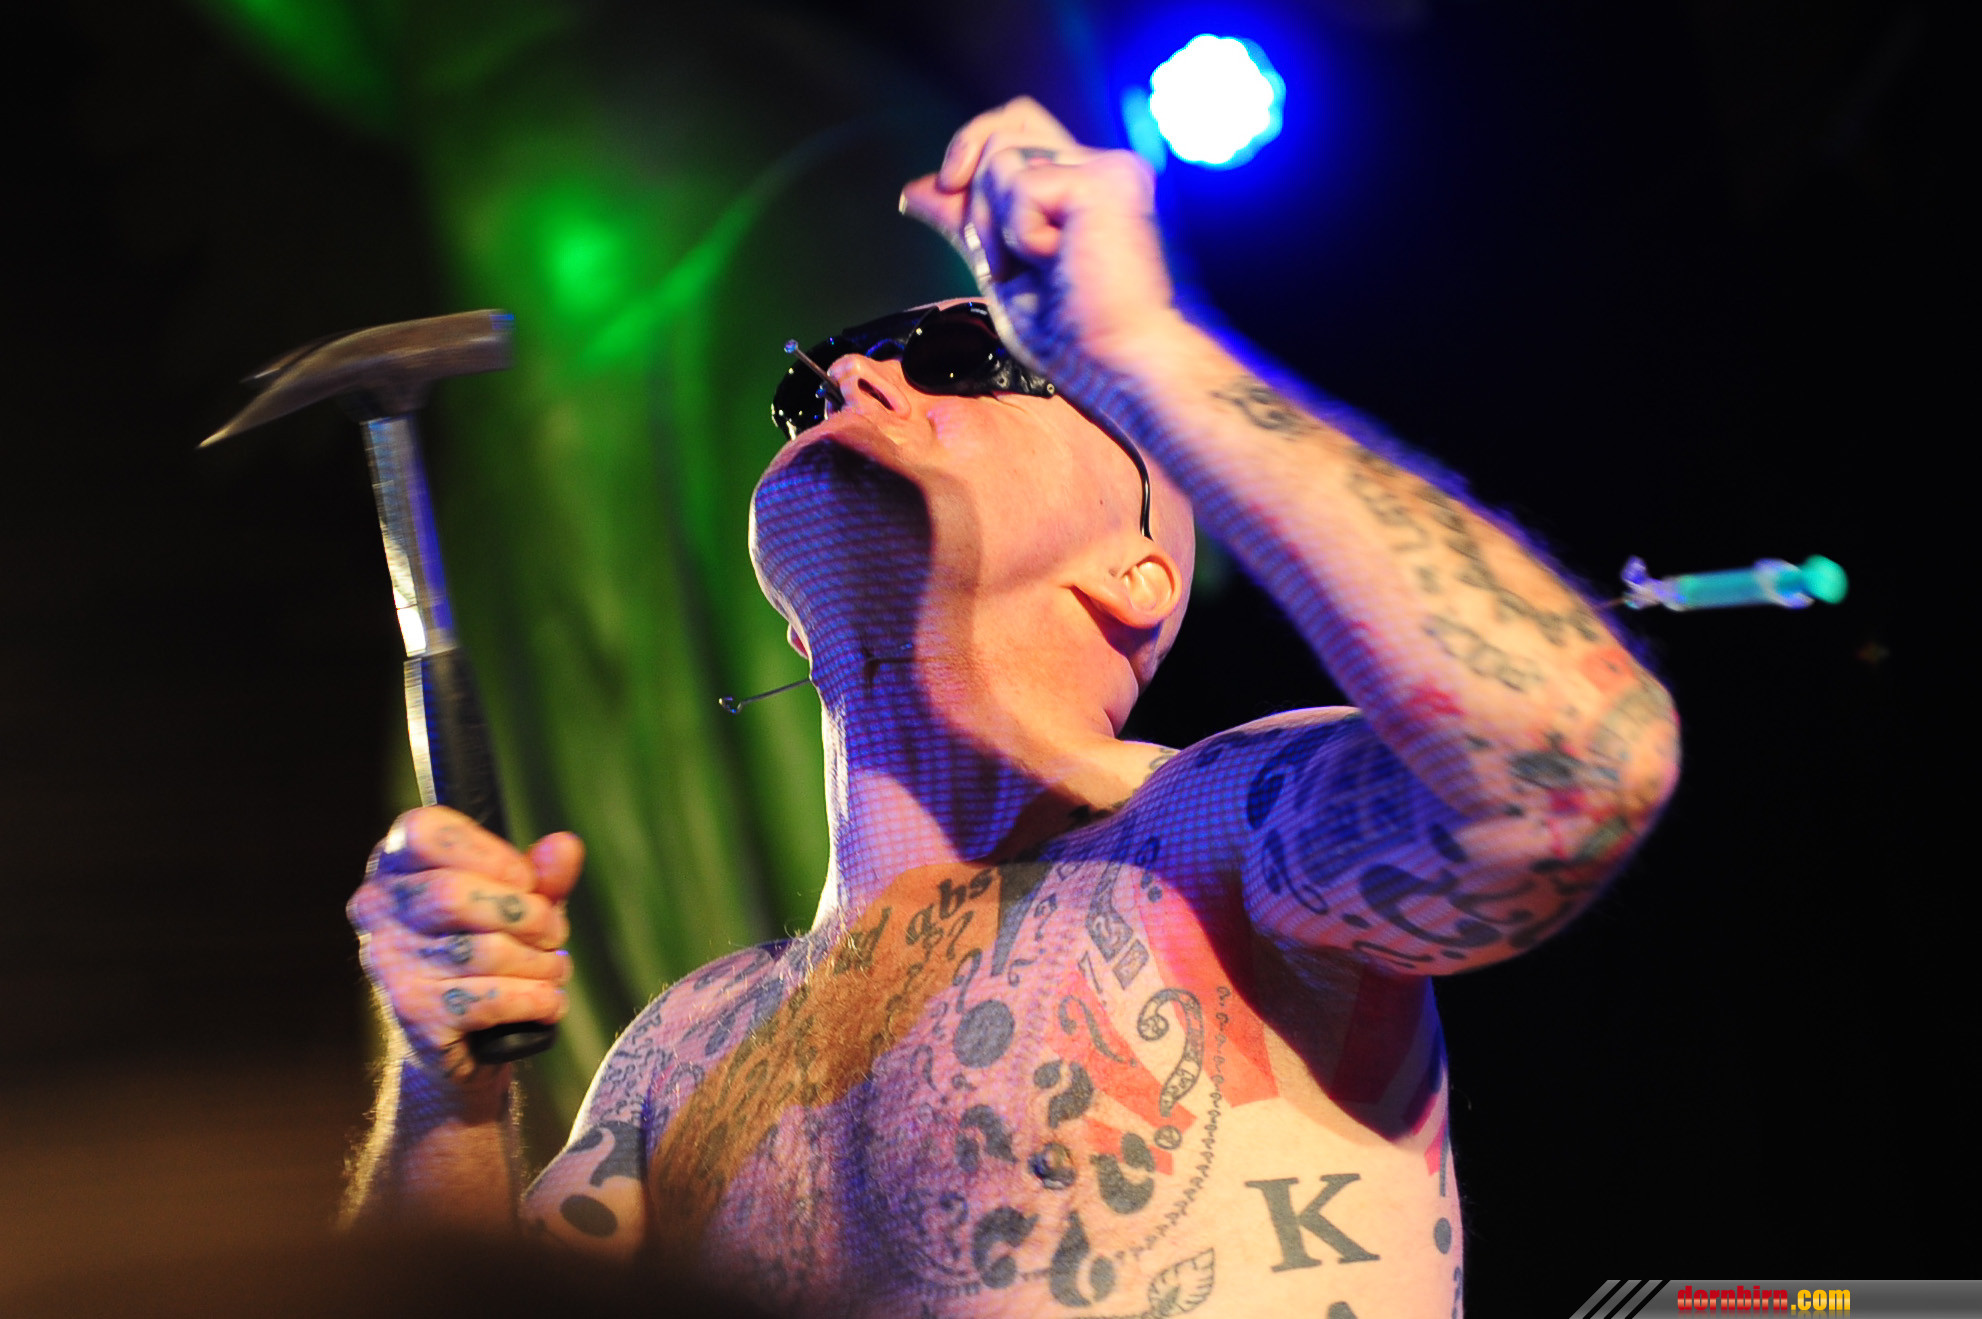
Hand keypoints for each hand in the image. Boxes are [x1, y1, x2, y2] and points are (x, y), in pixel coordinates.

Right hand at [347, 806, 580, 1083]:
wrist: (464, 1043)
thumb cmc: (491, 951)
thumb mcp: (522, 904)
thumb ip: (544, 874)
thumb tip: (565, 846)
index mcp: (396, 865)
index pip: (426, 833)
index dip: (488, 851)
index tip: (525, 879)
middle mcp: (378, 909)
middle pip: (456, 895)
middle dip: (527, 914)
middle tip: (554, 932)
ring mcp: (389, 965)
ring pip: (482, 951)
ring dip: (539, 963)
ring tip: (554, 969)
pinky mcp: (413, 1015)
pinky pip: (488, 1001)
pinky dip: (535, 1000)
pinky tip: (547, 1002)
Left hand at [900, 97, 1177, 388]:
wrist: (1123, 368)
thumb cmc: (1079, 340)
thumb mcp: (1004, 272)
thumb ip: (968, 224)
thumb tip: (917, 188)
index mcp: (1083, 188)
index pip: (1017, 125)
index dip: (971, 147)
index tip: (947, 186)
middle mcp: (1101, 168)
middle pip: (1002, 130)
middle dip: (977, 200)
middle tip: (1006, 264)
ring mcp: (1109, 168)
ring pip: (1002, 156)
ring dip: (997, 227)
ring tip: (1040, 269)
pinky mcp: (1108, 178)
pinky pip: (1021, 184)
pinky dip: (1021, 236)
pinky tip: (1060, 263)